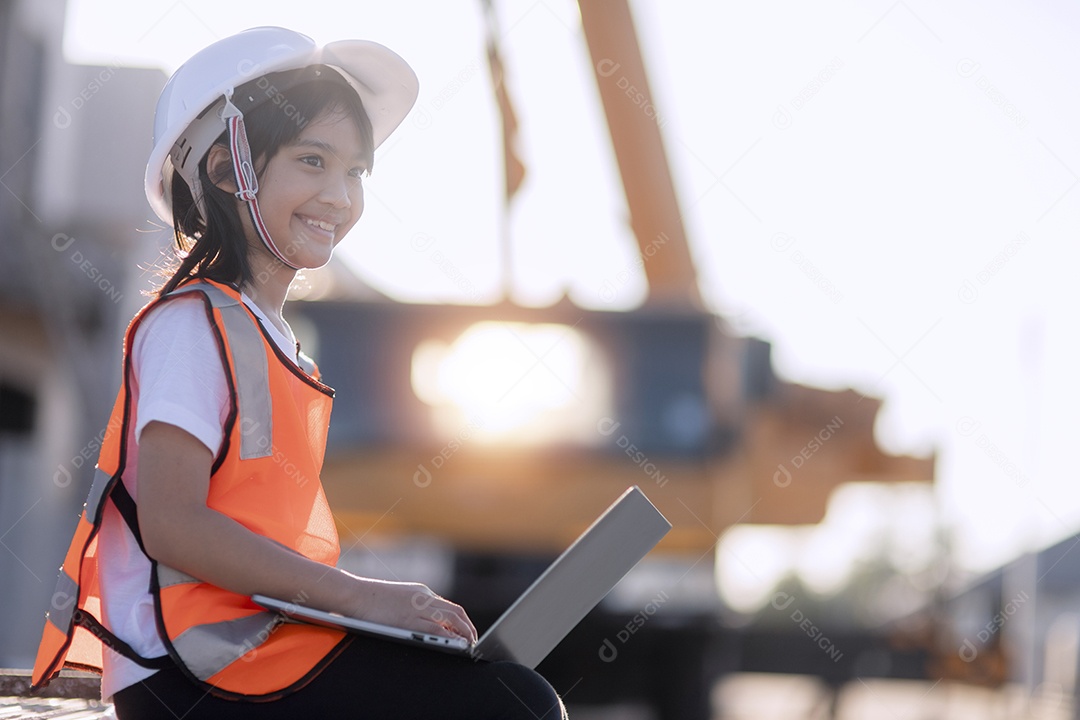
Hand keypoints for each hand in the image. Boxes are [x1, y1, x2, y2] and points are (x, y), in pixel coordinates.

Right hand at [345, 578, 477, 642]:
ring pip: (451, 619)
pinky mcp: (409, 620)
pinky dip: (449, 637)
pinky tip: (456, 645)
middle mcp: (424, 598)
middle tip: (473, 642)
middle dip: (468, 628)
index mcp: (421, 592)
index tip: (467, 633)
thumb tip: (425, 624)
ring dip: (463, 634)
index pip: (449, 607)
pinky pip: (435, 629)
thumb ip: (413, 608)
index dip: (462, 621)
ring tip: (469, 646)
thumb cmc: (371, 600)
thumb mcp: (399, 599)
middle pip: (456, 612)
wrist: (353, 594)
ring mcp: (417, 608)